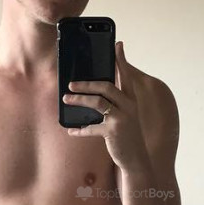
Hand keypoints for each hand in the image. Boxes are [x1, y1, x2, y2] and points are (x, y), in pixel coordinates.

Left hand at [62, 41, 150, 171]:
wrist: (137, 159)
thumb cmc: (127, 135)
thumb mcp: (126, 116)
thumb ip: (116, 103)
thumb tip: (96, 91)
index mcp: (131, 100)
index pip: (125, 75)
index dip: (121, 60)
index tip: (118, 45)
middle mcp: (128, 106)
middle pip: (106, 87)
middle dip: (87, 84)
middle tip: (71, 83)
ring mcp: (121, 118)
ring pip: (97, 103)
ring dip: (79, 100)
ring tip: (66, 99)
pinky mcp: (113, 132)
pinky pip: (91, 128)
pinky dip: (80, 129)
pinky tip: (71, 130)